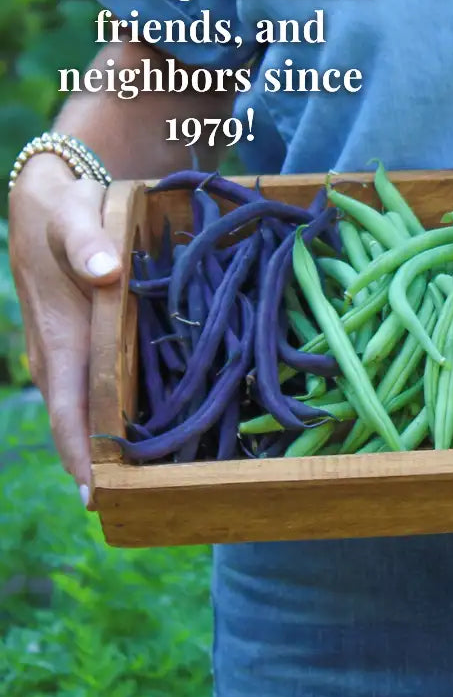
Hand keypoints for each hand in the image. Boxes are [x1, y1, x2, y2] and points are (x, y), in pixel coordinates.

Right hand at [9, 154, 122, 507]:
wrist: (52, 194)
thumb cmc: (66, 209)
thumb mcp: (75, 214)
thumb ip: (88, 242)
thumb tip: (105, 272)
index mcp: (58, 337)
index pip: (66, 410)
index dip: (81, 454)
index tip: (99, 497)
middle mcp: (60, 356)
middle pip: (80, 422)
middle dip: (105, 465)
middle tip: (146, 503)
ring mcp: (70, 353)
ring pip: (91, 408)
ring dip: (114, 443)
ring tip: (156, 481)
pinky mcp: (85, 343)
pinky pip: (102, 386)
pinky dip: (121, 410)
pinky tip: (156, 428)